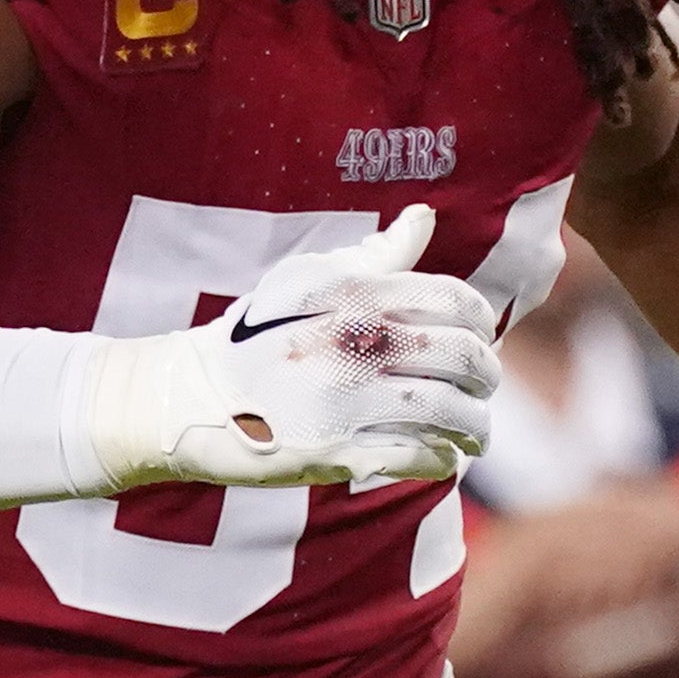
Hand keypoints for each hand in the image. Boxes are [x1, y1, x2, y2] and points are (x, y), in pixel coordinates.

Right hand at [91, 204, 498, 488]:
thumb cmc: (257, 335)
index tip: (480, 339)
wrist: (191, 396)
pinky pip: (420, 456)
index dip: (481, 323)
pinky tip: (442, 457)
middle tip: (484, 390)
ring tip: (474, 435)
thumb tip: (424, 217)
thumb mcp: (308, 281)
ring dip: (475, 427)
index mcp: (357, 295)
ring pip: (452, 413)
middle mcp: (359, 342)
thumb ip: (375, 256)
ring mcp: (350, 399)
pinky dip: (443, 459)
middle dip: (487, 378)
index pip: (457, 303)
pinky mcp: (339, 451)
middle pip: (465, 359)